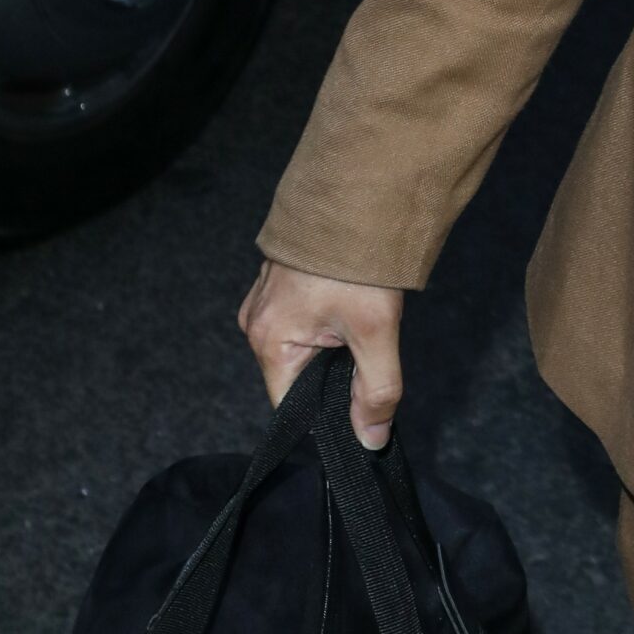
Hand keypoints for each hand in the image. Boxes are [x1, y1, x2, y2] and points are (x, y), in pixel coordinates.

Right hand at [237, 261, 405, 448]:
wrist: (359, 193)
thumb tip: (370, 439)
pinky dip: (330, 320)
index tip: (357, 414)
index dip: (325, 418)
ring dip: (334, 344)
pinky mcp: (283, 279)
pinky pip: (304, 316)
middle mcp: (257, 322)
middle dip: (334, 377)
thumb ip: (376, 390)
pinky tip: (354, 305)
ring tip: (363, 324)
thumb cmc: (358, 264)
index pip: (290, 407)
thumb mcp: (376, 331)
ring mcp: (266, 298)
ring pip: (303, 344)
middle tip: (370, 357)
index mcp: (268, 341)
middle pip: (297, 375)